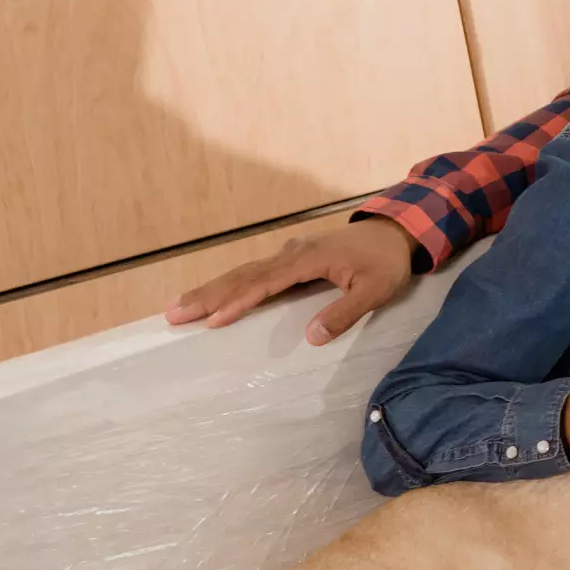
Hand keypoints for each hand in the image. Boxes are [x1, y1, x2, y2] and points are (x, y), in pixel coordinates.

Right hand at [165, 217, 419, 344]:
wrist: (396, 232)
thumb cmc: (386, 262)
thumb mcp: (375, 291)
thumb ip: (344, 313)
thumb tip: (311, 338)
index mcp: (307, 259)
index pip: (264, 283)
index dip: (237, 302)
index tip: (211, 319)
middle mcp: (291, 253)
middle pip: (242, 276)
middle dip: (207, 295)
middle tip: (173, 313)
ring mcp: (290, 254)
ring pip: (244, 273)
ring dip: (213, 290)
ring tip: (180, 306)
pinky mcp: (293, 259)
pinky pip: (255, 274)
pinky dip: (232, 286)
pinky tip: (216, 298)